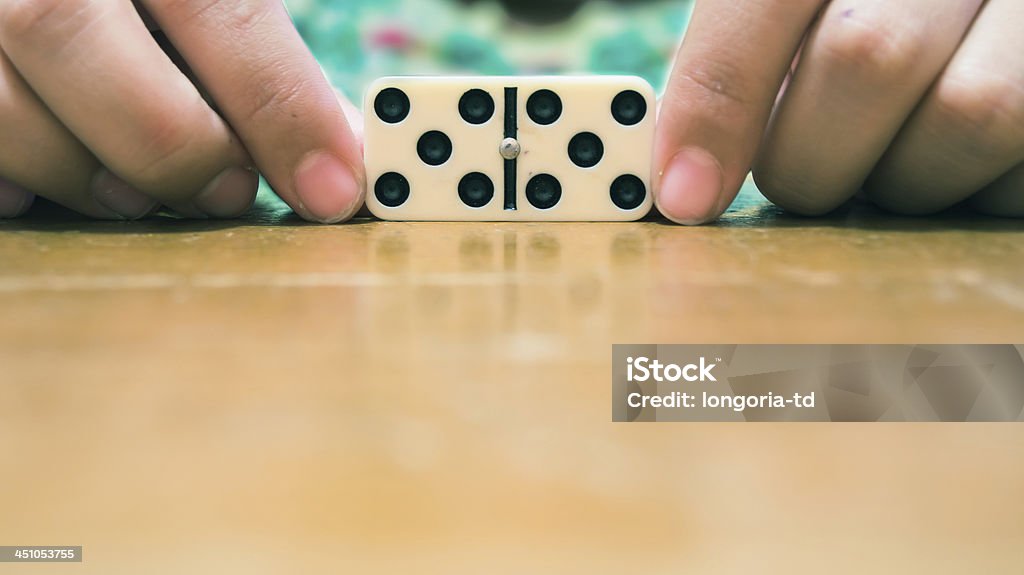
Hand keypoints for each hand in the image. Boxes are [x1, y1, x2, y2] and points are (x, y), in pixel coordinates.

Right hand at [0, 0, 363, 221]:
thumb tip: (335, 153)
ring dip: (83, 172)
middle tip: (225, 193)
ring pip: (1, 100)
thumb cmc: (144, 2)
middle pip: (72, 32)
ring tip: (136, 197)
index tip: (332, 189)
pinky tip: (50, 186)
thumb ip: (251, 50)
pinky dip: (15, 178)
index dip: (280, 105)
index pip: (222, 9)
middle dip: (169, 142)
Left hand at [654, 0, 1023, 222]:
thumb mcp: (807, 10)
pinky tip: (958, 159)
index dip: (717, 103)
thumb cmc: (880, 16)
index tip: (685, 196)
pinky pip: (1021, 172)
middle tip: (804, 174)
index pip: (764, 2)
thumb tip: (686, 172)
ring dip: (904, 178)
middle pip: (865, 60)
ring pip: (966, 116)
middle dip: (811, 156)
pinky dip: (974, 189)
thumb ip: (748, 53)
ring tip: (894, 155)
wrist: (979, 3)